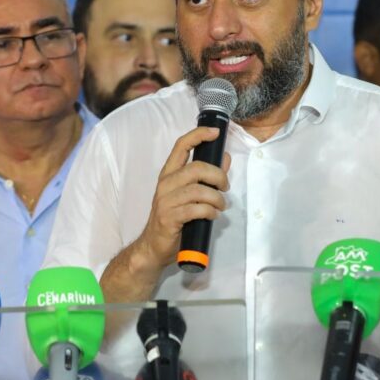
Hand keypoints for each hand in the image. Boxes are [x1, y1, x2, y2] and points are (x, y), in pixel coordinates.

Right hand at [133, 125, 230, 270]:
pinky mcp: (169, 217)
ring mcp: (166, 200)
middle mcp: (165, 184)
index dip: (199, 135)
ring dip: (217, 198)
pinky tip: (212, 216)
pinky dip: (210, 212)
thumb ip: (207, 176)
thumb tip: (225, 158)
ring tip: (220, 206)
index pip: (181, 146)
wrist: (153, 247)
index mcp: (169, 174)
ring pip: (199, 190)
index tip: (215, 132)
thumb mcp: (189, 194)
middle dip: (217, 176)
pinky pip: (196, 209)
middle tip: (225, 187)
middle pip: (196, 168)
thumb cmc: (173, 219)